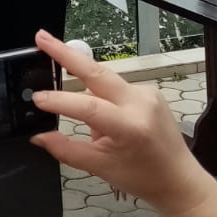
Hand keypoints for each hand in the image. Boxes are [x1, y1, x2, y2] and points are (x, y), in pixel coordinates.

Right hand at [30, 32, 211, 216]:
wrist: (180, 180)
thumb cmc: (143, 177)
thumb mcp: (100, 168)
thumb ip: (65, 149)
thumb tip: (38, 135)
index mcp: (131, 126)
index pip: (88, 106)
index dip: (59, 100)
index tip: (36, 98)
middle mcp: (141, 103)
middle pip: (96, 72)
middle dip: (66, 53)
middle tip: (41, 37)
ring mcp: (147, 93)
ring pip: (103, 82)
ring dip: (87, 95)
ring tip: (103, 137)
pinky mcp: (149, 91)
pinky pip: (115, 88)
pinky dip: (103, 101)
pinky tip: (113, 127)